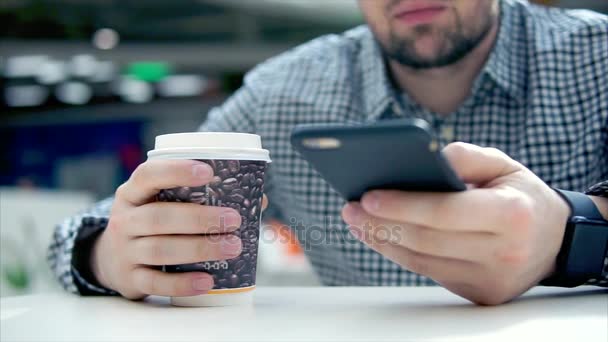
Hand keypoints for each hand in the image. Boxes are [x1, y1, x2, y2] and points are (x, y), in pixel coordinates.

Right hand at [92, 159, 244, 299]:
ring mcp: (124, 251)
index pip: (148, 175)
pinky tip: (208, 281)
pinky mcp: (129, 279)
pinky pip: (156, 282)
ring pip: (160, 249)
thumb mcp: (162, 203)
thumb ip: (201, 197)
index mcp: (133, 193)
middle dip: (200, 218)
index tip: (208, 172)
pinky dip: (183, 283)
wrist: (110, 259)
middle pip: (159, 217)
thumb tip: (259, 199)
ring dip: (199, 248)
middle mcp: (124, 219)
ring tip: (233, 247)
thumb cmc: (151, 222)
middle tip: (234, 220)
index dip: (176, 171)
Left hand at [342, 142, 570, 304]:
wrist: (555, 241)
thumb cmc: (520, 194)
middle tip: (349, 208)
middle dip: (381, 224)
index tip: (367, 197)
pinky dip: (400, 254)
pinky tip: (380, 236)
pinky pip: (429, 272)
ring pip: (421, 262)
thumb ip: (464, 157)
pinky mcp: (479, 294)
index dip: (402, 206)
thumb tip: (422, 159)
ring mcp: (491, 280)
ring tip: (355, 220)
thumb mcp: (502, 164)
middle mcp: (503, 253)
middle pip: (426, 240)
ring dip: (383, 241)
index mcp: (512, 215)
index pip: (445, 212)